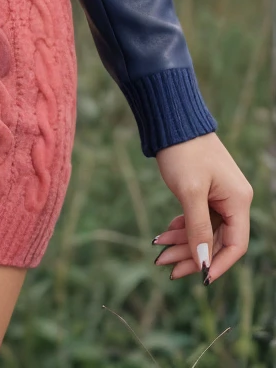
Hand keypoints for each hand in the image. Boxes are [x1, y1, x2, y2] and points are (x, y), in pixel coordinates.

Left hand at [153, 131, 252, 283]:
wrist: (171, 118)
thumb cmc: (182, 151)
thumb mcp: (189, 192)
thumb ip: (198, 228)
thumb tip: (204, 263)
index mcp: (238, 200)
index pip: (235, 245)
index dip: (218, 264)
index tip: (198, 279)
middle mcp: (234, 199)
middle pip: (217, 240)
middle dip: (192, 255)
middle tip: (165, 266)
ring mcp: (219, 194)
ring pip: (204, 230)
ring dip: (183, 243)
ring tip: (158, 252)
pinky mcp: (206, 189)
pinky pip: (197, 217)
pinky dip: (182, 227)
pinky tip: (165, 234)